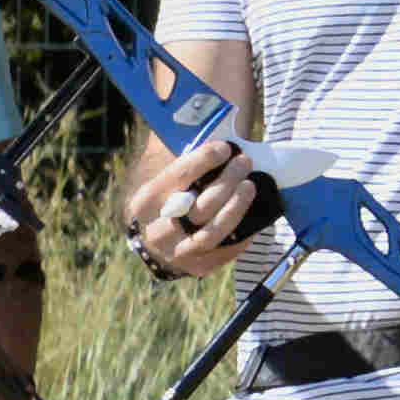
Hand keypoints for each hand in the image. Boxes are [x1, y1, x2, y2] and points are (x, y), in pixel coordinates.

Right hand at [123, 124, 261, 279]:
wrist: (159, 243)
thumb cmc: (170, 201)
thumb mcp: (166, 181)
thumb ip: (186, 165)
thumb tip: (210, 132)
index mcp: (145, 203)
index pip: (175, 178)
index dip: (202, 161)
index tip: (224, 147)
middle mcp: (156, 231)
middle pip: (196, 207)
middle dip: (224, 183)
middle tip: (244, 162)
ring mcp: (177, 253)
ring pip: (213, 231)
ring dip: (236, 207)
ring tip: (250, 185)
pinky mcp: (198, 267)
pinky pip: (227, 249)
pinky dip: (243, 230)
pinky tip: (254, 213)